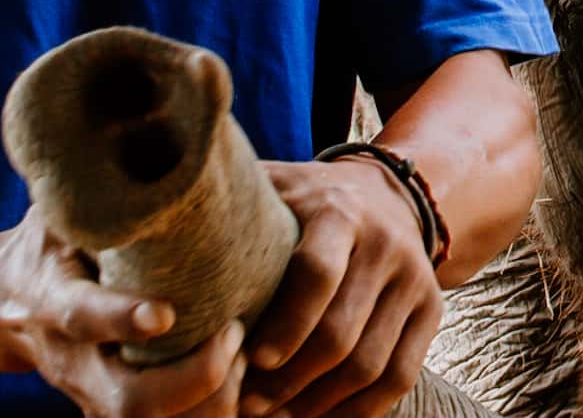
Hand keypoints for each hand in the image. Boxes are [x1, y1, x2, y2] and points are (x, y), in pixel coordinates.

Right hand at [0, 205, 250, 417]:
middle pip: (130, 402)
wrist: (1, 307)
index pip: (83, 317)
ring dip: (213, 401)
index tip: (165, 312)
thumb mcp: (60, 208)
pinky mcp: (116, 412)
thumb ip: (99, 185)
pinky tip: (245, 377)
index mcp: (52, 302)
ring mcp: (94, 396)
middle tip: (236, 334)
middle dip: (194, 378)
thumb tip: (155, 124)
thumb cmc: (46, 243)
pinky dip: (215, 411)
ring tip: (247, 351)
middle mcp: (74, 362)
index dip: (122, 318)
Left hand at [242, 157, 444, 417]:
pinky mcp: (431, 309)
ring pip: (371, 364)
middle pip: (342, 334)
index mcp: (339, 211)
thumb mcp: (273, 187)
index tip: (252, 359)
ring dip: (319, 403)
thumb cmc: (303, 201)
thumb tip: (150, 208)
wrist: (385, 194)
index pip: (317, 273)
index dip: (285, 323)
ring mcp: (413, 278)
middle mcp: (385, 244)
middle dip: (291, 381)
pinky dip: (359, 410)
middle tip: (248, 404)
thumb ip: (226, 201)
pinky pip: (400, 377)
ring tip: (276, 415)